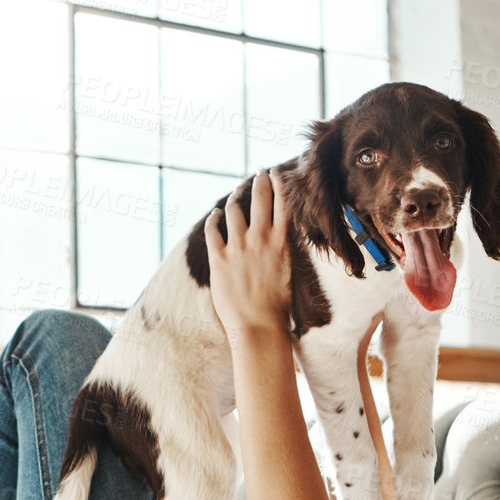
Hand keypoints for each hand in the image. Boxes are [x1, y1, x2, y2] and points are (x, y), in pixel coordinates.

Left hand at [205, 169, 291, 346]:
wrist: (258, 325)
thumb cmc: (276, 305)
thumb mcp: (286, 271)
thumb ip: (281, 249)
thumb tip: (278, 237)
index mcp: (281, 242)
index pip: (282, 204)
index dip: (278, 185)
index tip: (275, 174)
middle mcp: (260, 239)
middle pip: (260, 198)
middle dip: (259, 182)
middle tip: (258, 174)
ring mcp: (238, 247)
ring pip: (234, 209)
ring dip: (235, 198)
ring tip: (236, 193)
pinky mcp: (219, 258)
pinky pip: (213, 230)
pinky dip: (214, 219)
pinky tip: (215, 215)